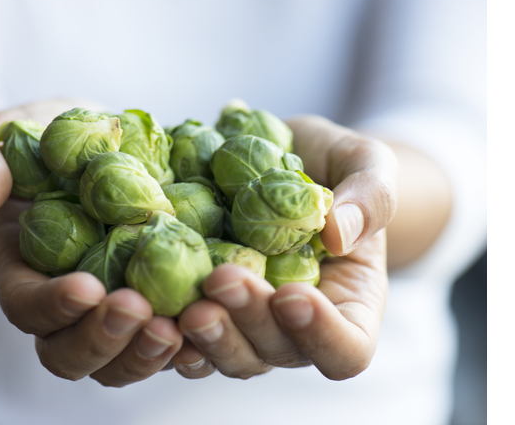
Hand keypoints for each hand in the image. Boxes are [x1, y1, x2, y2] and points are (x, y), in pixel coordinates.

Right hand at [0, 99, 183, 386]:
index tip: (87, 286)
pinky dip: (192, 343)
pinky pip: (170, 342)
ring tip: (180, 327)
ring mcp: (111, 313)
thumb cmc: (38, 145)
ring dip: (148, 353)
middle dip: (104, 340)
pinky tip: (215, 320)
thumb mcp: (2, 138)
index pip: (26, 306)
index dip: (52, 305)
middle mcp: (65, 308)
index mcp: (22, 273)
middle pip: (71, 354)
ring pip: (121, 362)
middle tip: (139, 311)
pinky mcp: (155, 305)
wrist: (85, 153)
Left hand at [172, 115, 396, 380]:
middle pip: (274, 352)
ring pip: (225, 354)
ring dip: (203, 336)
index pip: (346, 349)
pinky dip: (164, 328)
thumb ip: (369, 196)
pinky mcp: (202, 307)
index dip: (321, 335)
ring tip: (182, 305)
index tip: (293, 295)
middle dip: (247, 322)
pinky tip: (145, 305)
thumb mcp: (367, 163)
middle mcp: (292, 328)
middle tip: (221, 280)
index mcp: (346, 306)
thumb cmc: (336, 167)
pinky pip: (183, 335)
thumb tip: (338, 233)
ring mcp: (244, 323)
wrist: (284, 160)